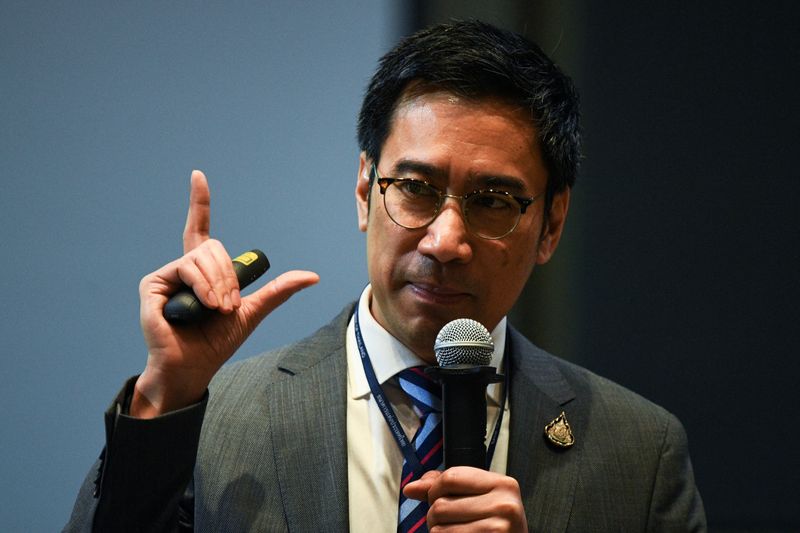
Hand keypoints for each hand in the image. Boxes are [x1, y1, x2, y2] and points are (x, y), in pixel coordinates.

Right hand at [132, 170, 318, 417]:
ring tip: (218, 309)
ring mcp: (166, 275)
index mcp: (204, 271)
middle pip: (213, 247)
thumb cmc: (217, 342)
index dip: (199, 202)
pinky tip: (205, 306)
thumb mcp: (253, 311)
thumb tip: (312, 276)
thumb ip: (278, 290)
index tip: (198, 176)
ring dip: (219, 285)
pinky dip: (203, 286)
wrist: (193, 367)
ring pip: (202, 256)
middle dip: (230, 277)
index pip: (200, 228)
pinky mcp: (153, 284)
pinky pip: (186, 268)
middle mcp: (183, 267)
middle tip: (230, 305)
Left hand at [404, 467, 527, 531]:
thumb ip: (446, 488)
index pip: (450, 477)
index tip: (437, 499)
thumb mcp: (479, 499)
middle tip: (449, 523)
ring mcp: (498, 528)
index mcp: (503, 484)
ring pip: (438, 528)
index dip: (434, 490)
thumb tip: (411, 488)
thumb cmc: (496, 526)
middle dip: (434, 516)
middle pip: (440, 504)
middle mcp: (504, 504)